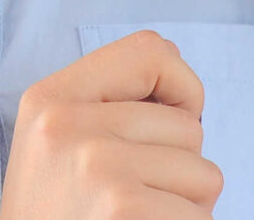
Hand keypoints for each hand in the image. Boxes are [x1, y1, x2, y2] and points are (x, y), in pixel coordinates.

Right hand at [0, 29, 221, 218]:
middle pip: (189, 125)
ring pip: (205, 173)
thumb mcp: (56, 148)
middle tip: (130, 203)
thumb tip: (188, 93)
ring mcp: (94, 167)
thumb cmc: (57, 218)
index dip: (180, 88)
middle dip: (179, 168)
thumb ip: (106, 108)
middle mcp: (66, 124)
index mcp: (48, 98)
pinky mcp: (121, 207)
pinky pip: (202, 215)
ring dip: (186, 208)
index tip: (167, 124)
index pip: (151, 50)